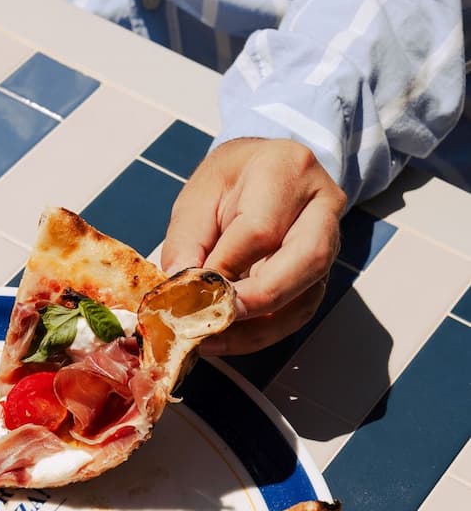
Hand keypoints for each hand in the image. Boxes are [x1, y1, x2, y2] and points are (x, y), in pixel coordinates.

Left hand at [162, 138, 345, 353]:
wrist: (263, 173)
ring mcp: (331, 243)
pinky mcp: (321, 276)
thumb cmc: (229, 182)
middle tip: (209, 322)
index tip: (188, 292)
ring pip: (305, 299)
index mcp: (289, 171)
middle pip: (306, 262)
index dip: (224, 269)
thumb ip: (186, 242)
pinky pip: (297, 314)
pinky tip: (227, 337)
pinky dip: (260, 333)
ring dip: (256, 330)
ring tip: (211, 339)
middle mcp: (322, 206)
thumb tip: (180, 290)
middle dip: (255, 302)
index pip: (261, 231)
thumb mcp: (198, 198)